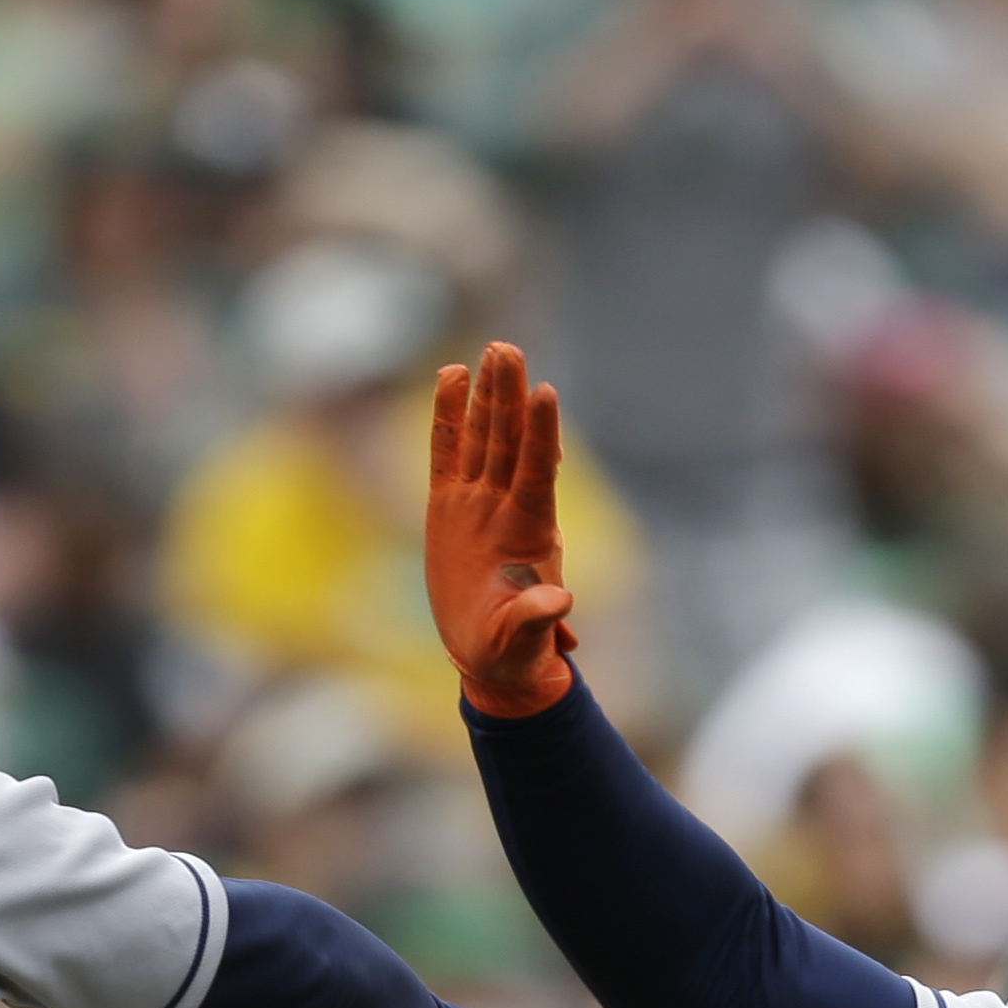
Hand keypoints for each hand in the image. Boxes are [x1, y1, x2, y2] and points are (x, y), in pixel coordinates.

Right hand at [425, 340, 577, 717]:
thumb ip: (536, 620)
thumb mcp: (521, 642)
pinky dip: (447, 417)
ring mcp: (477, 504)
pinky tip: (449, 376)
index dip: (541, 434)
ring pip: (483, 438)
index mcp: (529, 534)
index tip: (545, 392)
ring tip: (492, 350)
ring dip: (487, 395)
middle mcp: (505, 508)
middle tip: (508, 350)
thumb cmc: (512, 652)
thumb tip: (561, 605)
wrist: (490, 657)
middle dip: (509, 396)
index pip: (536, 472)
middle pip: (509, 442)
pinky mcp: (448, 506)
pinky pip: (446, 453)